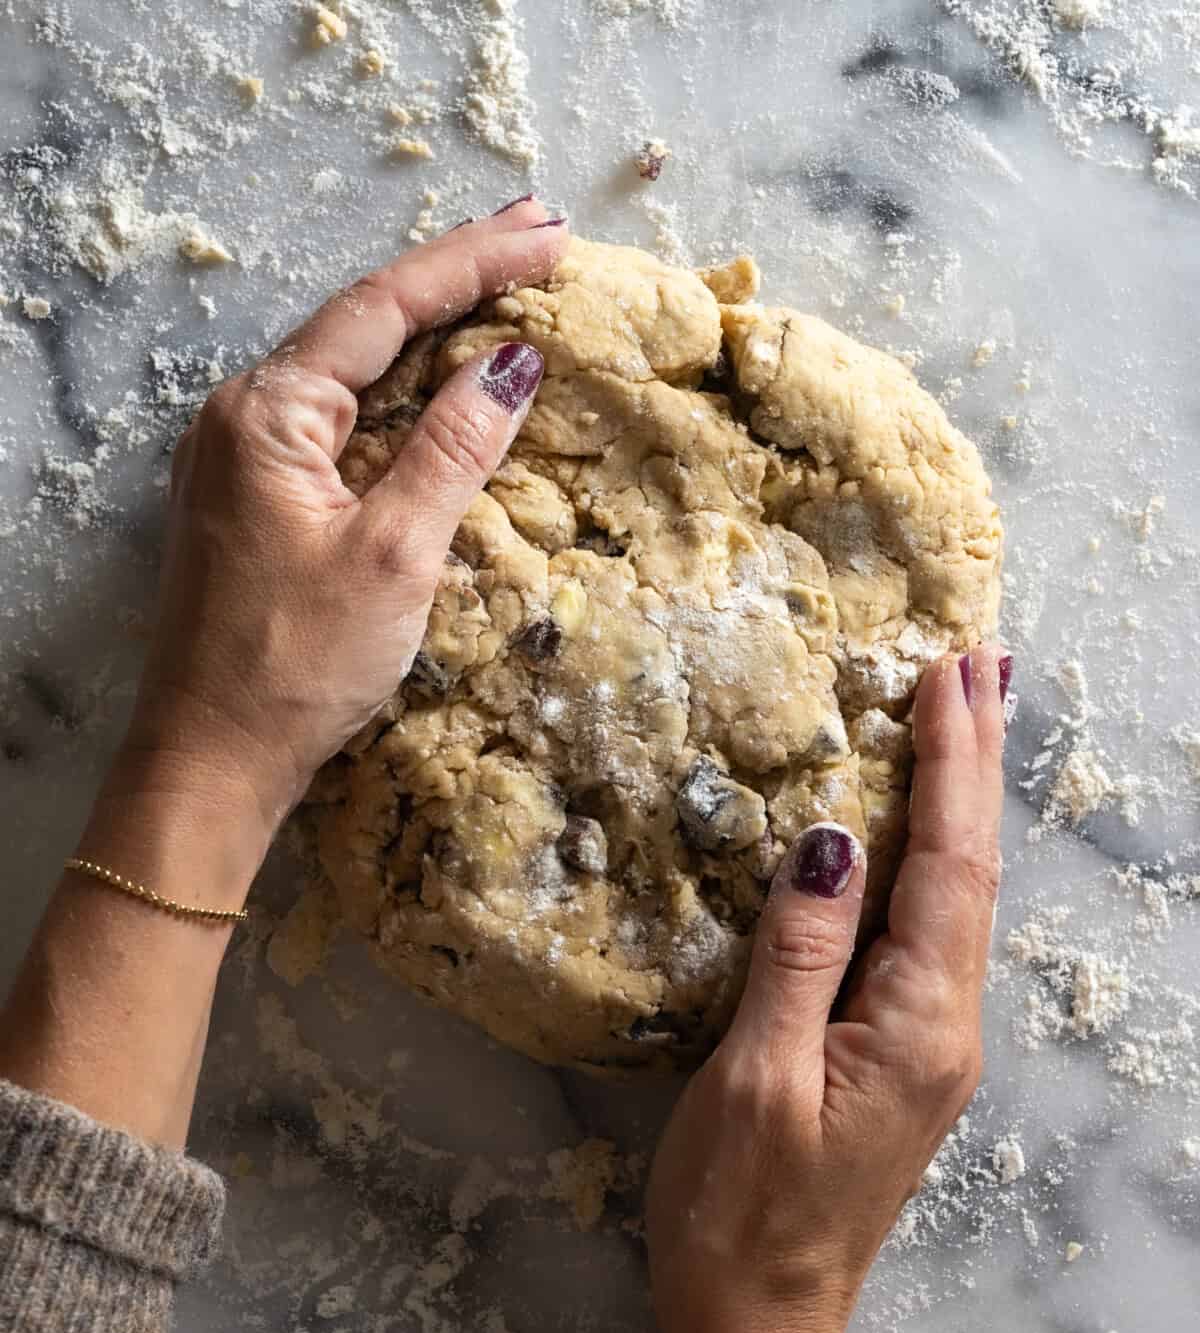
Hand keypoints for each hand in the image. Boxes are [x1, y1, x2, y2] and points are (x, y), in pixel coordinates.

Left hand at [113, 199, 566, 883]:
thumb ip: (453, 450)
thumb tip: (512, 364)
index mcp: (269, 412)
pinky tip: (439, 386)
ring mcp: (243, 459)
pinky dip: (399, 396)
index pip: (383, 307)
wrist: (211, 761)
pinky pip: (339, 423)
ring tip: (505, 288)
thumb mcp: (393, 555)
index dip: (472, 263)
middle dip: (455, 278)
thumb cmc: (296, 665)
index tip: (549, 233)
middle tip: (540, 233)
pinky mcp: (255, 502)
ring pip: (351, 372)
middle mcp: (243, 417)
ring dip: (429, 332)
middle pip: (362, 323)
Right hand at [646, 649, 1007, 1332]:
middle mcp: (944, 1031)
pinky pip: (922, 942)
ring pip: (952, 905)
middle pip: (969, 875)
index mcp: (918, 1026)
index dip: (951, 766)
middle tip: (976, 666)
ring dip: (953, 810)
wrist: (756, 1328)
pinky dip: (922, 869)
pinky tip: (903, 842)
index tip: (953, 672)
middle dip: (972, 766)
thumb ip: (800, 954)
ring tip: (953, 725)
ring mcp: (927, 1051)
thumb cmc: (738, 1213)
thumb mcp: (755, 1077)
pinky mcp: (897, 1067)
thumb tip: (836, 838)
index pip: (947, 867)